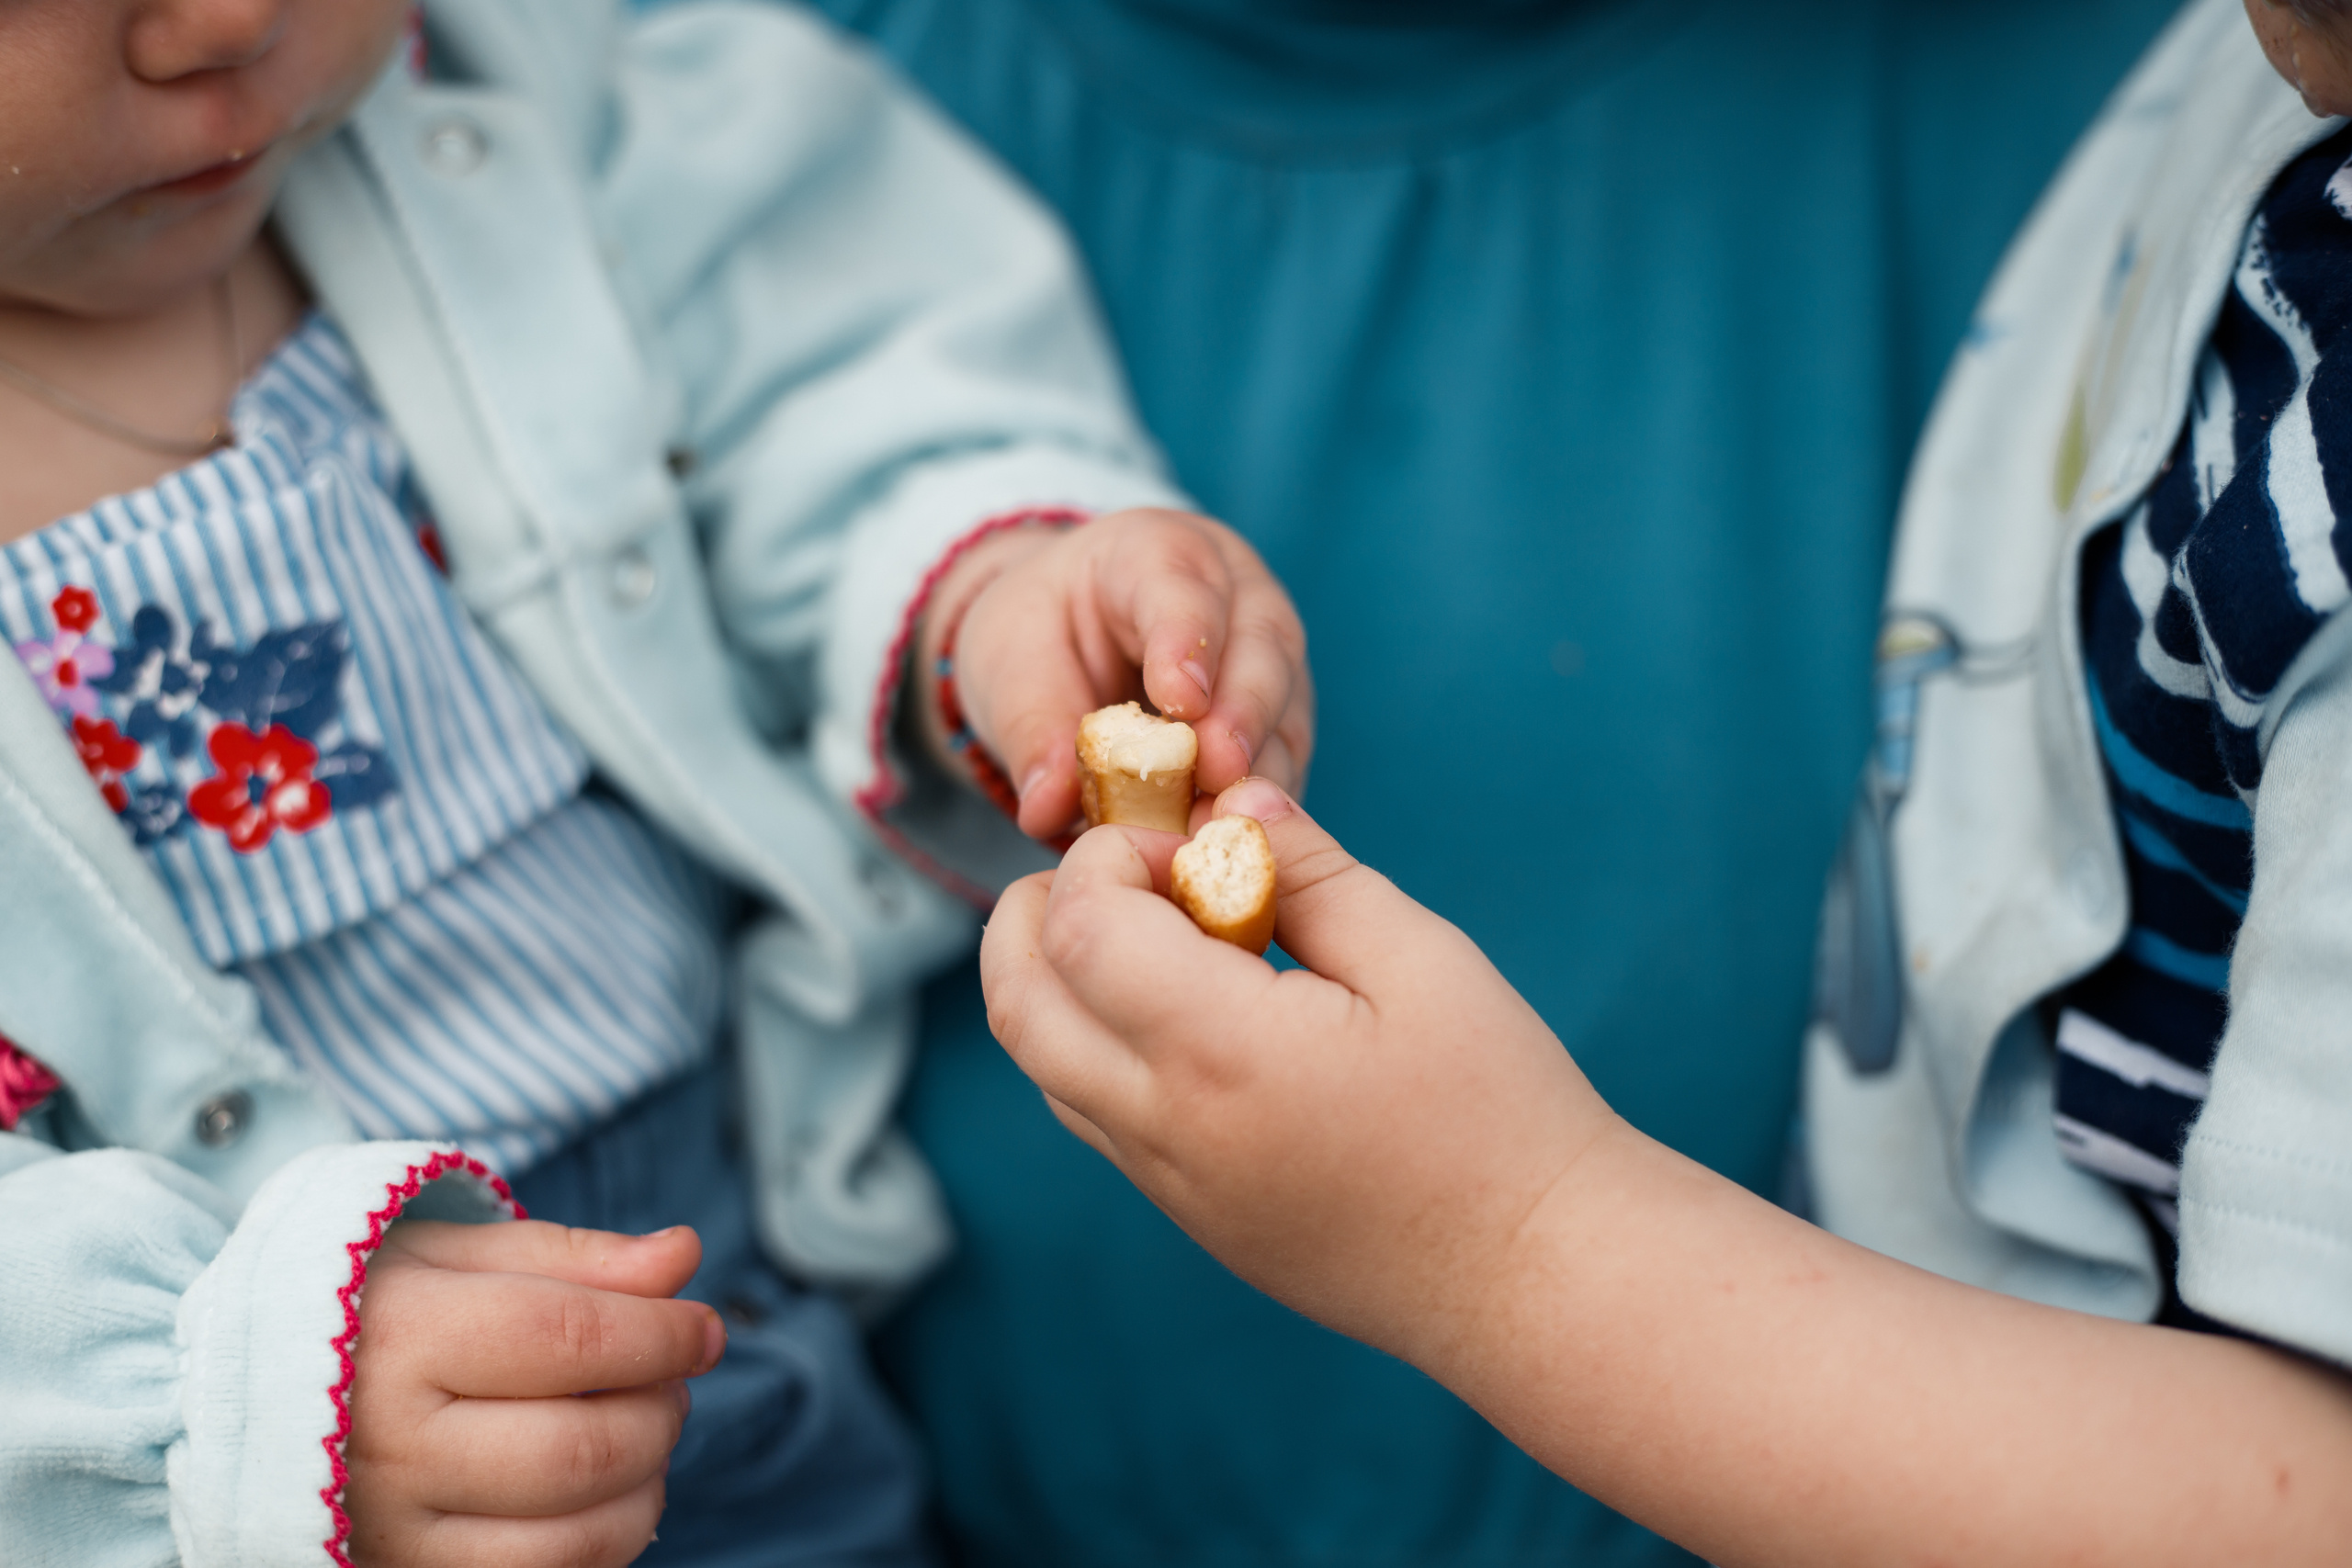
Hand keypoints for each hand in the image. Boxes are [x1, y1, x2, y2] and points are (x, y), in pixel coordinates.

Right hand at [342, 1220, 724, 1567]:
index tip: (702, 1327)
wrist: (244, 1402)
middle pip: (581, 1448)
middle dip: (660, 1410)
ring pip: (571, 1537)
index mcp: (398, 1338)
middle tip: (671, 1378)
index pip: (568, 1338)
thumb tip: (681, 1257)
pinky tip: (607, 1494)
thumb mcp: (455, 1256)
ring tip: (644, 1433)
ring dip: (646, 1484)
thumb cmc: (370, 1313)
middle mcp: (387, 1446)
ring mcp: (392, 1531)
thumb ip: (573, 1258)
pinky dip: (605, 1543)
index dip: (660, 1334)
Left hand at [918, 509, 1312, 840]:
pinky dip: (1257, 805)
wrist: (1071, 641)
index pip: (1182, 589)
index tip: (1181, 703)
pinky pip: (1286, 762)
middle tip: (1216, 773)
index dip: (1186, 643)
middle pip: (1262, 646)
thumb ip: (1029, 727)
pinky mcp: (1283, 721)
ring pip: (1286, 709)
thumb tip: (1047, 810)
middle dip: (1242, 713)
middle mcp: (1236, 594)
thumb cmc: (1041, 634)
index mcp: (1157, 553)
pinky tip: (1224, 841)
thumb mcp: (1007, 661)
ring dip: (1256, 773)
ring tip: (1211, 828)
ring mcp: (1270, 658)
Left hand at [977, 778, 1611, 1364]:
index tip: (1197, 843)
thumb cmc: (1499, 1110)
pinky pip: (1094, 1114)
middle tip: (1129, 868)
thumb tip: (1232, 804)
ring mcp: (1169, 1184)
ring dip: (1062, 977)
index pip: (1080, 928)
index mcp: (1222, 1052)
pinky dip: (1100, 1038)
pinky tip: (1196, 1006)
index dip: (1113, 858)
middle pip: (1017, 1002)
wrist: (1534, 1275)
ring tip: (1163, 930)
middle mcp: (1168, 1127)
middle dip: (1039, 908)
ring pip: (1042, 1064)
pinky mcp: (1191, 1216)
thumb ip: (1313, 873)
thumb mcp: (1422, 959)